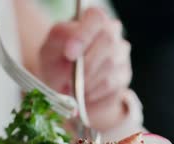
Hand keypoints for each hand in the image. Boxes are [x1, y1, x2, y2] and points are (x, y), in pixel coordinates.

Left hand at [39, 8, 131, 130]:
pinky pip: (111, 87)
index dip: (84, 36)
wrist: (63, 82)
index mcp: (93, 19)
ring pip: (110, 68)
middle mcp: (112, 32)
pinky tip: (83, 92)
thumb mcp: (50, 47)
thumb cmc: (57, 60)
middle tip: (68, 79)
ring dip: (86, 83)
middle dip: (85, 66)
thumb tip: (73, 55)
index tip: (69, 54)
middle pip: (108, 43)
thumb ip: (60, 45)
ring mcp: (121, 54)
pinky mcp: (124, 76)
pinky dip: (92, 94)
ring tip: (73, 87)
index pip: (96, 18)